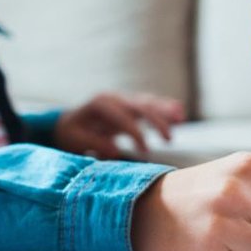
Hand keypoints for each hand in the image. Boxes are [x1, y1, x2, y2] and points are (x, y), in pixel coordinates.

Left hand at [55, 92, 185, 157]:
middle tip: (169, 140)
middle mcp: (112, 98)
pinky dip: (164, 107)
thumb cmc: (72, 133)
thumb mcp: (76, 140)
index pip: (121, 116)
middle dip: (156, 121)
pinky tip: (179, 112)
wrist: (69, 122)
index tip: (145, 150)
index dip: (135, 132)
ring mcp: (123, 99)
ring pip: (147, 102)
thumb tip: (114, 151)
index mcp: (98, 105)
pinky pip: (150, 105)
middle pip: (138, 106)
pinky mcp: (130, 105)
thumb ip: (94, 144)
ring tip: (180, 119)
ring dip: (164, 110)